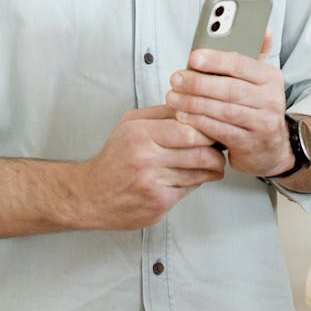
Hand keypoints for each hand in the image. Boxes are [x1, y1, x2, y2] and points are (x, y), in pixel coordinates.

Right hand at [74, 105, 225, 229]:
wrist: (91, 194)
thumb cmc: (114, 158)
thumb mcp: (131, 125)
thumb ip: (162, 114)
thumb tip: (194, 107)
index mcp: (140, 133)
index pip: (188, 129)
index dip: (207, 130)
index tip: (213, 129)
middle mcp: (146, 158)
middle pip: (199, 153)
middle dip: (216, 152)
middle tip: (220, 148)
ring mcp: (153, 183)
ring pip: (199, 173)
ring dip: (212, 169)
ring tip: (212, 163)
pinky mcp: (159, 203)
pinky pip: (189, 189)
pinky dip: (196, 182)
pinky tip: (193, 177)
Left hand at [166, 31, 294, 177]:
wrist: (271, 147)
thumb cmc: (257, 107)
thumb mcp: (259, 80)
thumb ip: (255, 55)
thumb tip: (263, 28)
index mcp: (270, 77)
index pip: (242, 64)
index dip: (216, 60)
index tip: (194, 57)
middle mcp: (270, 99)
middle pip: (230, 88)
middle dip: (199, 83)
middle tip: (176, 78)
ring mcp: (262, 123)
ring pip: (224, 110)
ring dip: (194, 103)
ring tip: (173, 97)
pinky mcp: (250, 143)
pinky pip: (220, 130)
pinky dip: (199, 122)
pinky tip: (184, 116)